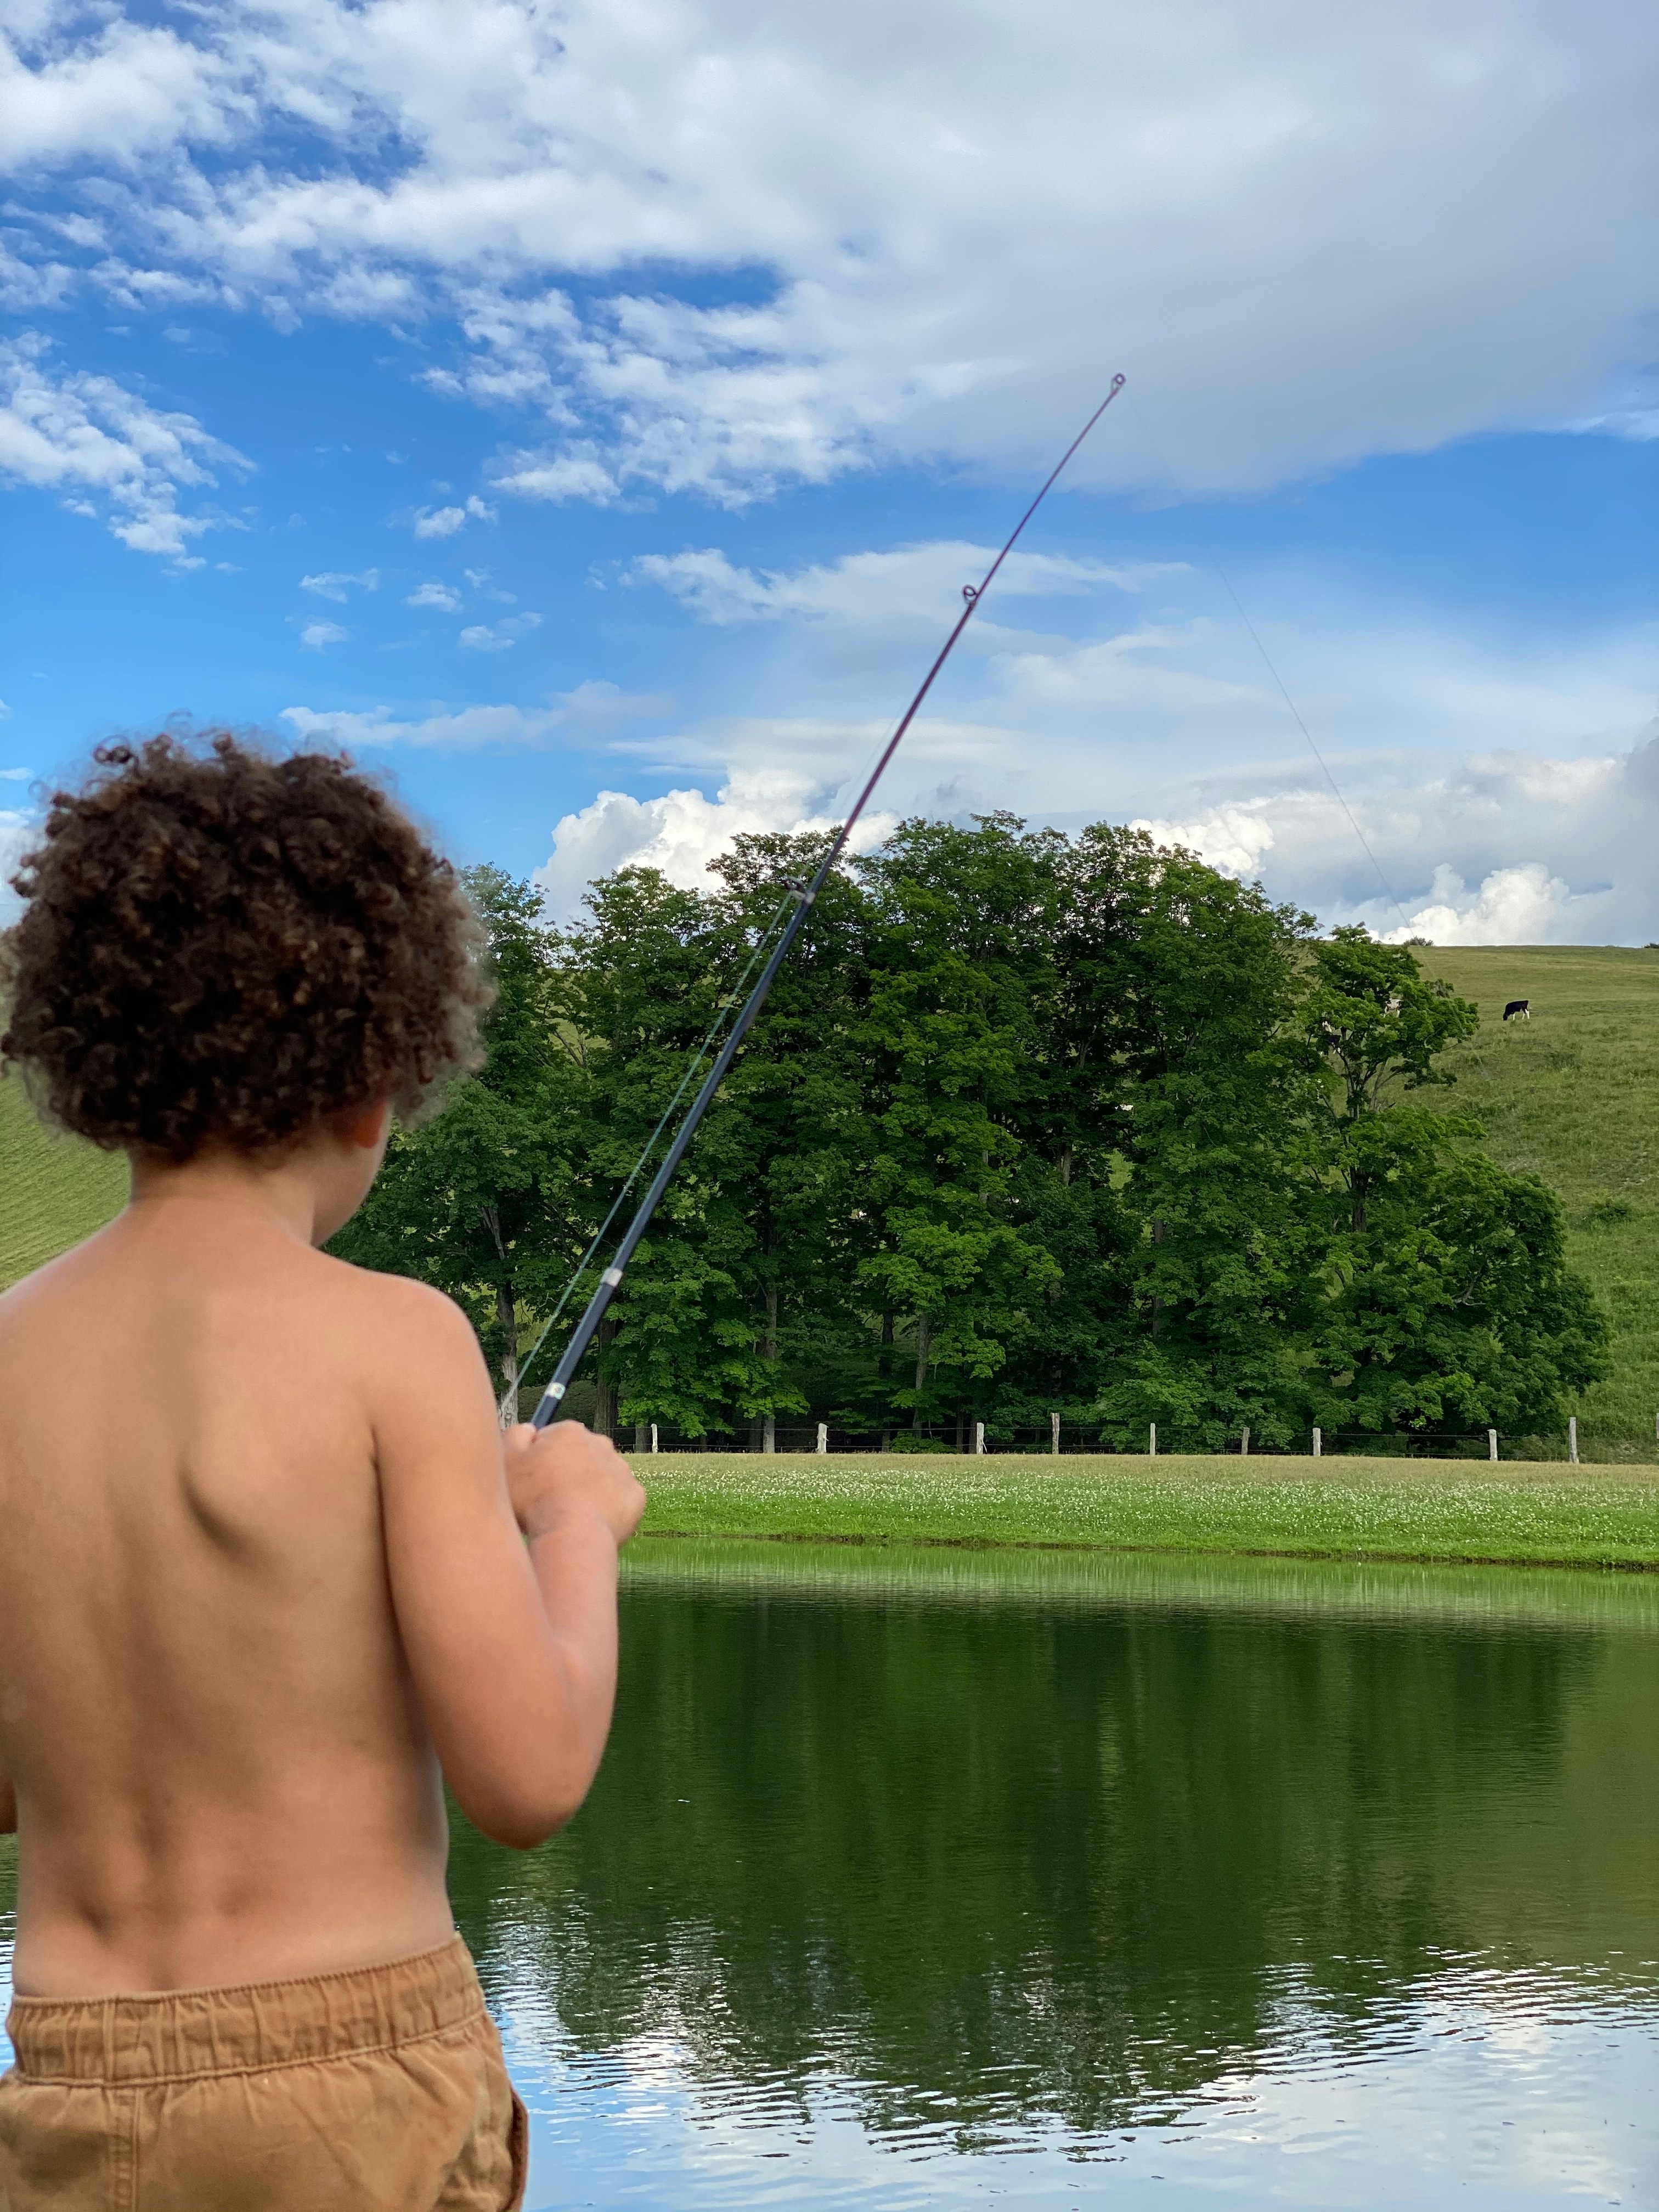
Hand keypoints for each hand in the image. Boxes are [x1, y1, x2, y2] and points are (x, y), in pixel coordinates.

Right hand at [503, 1421, 645, 1547]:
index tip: (532, 1482)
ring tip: (570, 1516)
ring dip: (588, 1491)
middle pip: (580, 1456)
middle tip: (550, 1501)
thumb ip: (514, 1436)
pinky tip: (590, 1523)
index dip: (540, 1461)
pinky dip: (607, 1510)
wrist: (571, 1535)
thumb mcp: (505, 1462)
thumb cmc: (533, 1500)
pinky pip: (619, 1501)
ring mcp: (621, 1469)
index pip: (553, 1439)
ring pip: (600, 1478)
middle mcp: (600, 1443)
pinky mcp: (635, 1495)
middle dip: (567, 1473)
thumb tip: (528, 1429)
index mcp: (569, 1431)